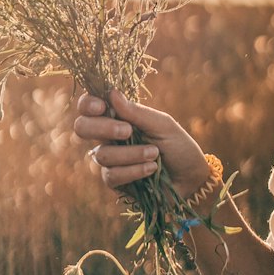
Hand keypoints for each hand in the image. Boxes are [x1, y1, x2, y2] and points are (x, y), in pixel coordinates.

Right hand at [73, 88, 208, 198]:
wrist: (191, 178)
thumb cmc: (179, 146)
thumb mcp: (163, 125)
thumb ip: (137, 112)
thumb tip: (111, 93)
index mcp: (119, 117)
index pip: (90, 106)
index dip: (88, 104)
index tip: (101, 106)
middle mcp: (109, 136)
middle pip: (82, 128)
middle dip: (102, 128)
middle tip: (127, 131)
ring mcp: (110, 159)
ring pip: (102, 154)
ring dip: (131, 154)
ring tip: (155, 154)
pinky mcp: (114, 181)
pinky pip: (111, 174)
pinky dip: (134, 170)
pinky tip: (151, 169)